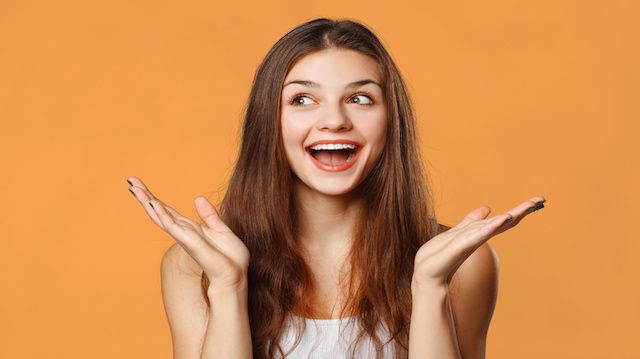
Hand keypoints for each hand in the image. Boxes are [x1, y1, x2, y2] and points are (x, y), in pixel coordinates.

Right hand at [127, 176, 249, 290]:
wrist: (235, 277)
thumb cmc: (230, 259)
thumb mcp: (222, 230)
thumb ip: (209, 216)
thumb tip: (198, 198)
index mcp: (191, 229)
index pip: (169, 211)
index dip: (154, 198)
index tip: (139, 184)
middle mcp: (184, 233)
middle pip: (160, 212)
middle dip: (145, 197)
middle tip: (130, 181)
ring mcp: (185, 238)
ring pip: (163, 218)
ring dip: (150, 203)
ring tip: (136, 189)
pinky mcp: (191, 243)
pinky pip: (174, 227)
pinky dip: (164, 216)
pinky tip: (154, 206)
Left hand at [412, 195, 545, 288]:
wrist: (426, 275)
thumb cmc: (440, 255)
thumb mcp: (456, 232)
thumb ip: (472, 221)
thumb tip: (488, 208)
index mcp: (478, 234)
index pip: (503, 220)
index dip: (520, 210)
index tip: (538, 200)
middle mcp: (478, 238)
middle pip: (504, 222)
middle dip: (521, 211)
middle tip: (540, 199)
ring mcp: (470, 243)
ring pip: (492, 227)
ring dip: (508, 217)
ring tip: (525, 207)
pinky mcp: (459, 248)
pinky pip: (477, 236)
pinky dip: (490, 227)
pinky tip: (502, 219)